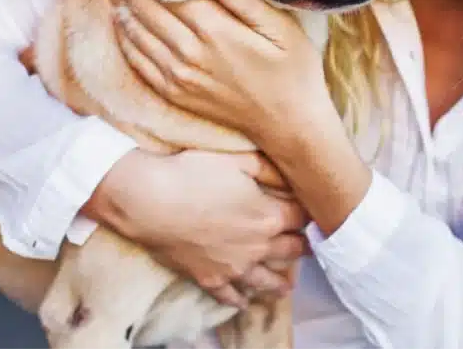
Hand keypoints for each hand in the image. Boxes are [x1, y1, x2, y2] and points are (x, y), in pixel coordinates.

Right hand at [84, 149, 309, 308]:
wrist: (151, 202)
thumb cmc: (193, 174)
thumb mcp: (236, 160)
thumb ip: (266, 167)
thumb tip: (288, 172)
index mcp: (269, 216)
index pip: (301, 217)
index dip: (308, 212)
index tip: (310, 211)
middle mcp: (258, 247)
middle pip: (291, 250)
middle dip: (301, 246)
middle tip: (307, 246)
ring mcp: (234, 268)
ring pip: (267, 281)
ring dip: (280, 282)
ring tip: (288, 285)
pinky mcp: (210, 279)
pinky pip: (230, 296)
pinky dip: (240, 300)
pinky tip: (244, 301)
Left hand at [104, 0, 334, 149]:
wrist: (288, 126)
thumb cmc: (293, 72)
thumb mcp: (282, 30)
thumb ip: (245, 0)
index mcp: (215, 32)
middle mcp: (189, 54)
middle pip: (144, 10)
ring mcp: (179, 78)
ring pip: (135, 35)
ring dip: (118, 5)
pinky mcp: (176, 94)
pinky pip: (139, 63)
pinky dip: (124, 39)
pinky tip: (119, 23)